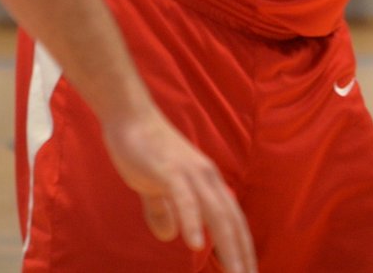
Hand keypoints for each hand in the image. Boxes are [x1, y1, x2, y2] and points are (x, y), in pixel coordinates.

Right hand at [100, 107, 257, 272]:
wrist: (130, 117)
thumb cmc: (144, 151)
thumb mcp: (156, 188)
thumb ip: (164, 211)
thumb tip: (170, 235)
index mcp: (208, 183)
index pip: (234, 220)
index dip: (243, 247)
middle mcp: (208, 178)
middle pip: (232, 222)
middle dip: (242, 255)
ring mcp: (191, 174)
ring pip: (216, 214)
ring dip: (227, 247)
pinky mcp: (170, 171)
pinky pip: (185, 200)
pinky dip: (193, 222)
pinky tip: (196, 245)